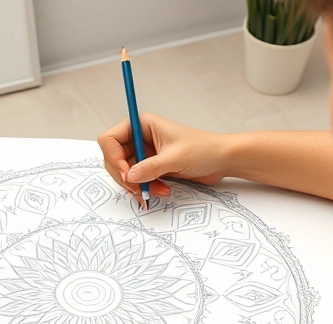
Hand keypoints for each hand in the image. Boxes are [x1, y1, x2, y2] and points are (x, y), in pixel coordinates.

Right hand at [97, 114, 232, 203]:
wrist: (222, 160)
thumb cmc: (204, 149)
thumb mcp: (176, 158)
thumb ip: (150, 167)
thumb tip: (130, 177)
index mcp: (142, 125)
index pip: (110, 139)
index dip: (113, 157)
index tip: (126, 174)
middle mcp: (140, 137)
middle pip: (113, 159)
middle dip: (124, 176)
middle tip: (138, 189)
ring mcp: (145, 153)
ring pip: (125, 173)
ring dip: (137, 185)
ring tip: (156, 191)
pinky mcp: (151, 167)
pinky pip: (137, 180)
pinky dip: (145, 188)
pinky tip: (160, 191)